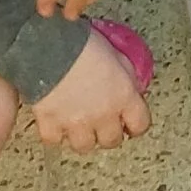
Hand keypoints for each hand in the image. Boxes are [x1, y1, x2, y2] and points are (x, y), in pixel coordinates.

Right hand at [30, 31, 150, 153]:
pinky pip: (54, 140)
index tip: (129, 125)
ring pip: (84, 146)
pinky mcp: (50, 124)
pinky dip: (55, 134)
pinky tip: (56, 123)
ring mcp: (76, 122)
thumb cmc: (83, 43)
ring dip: (83, 138)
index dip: (135, 126)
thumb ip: (126, 75)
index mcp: (124, 96)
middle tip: (103, 126)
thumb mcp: (117, 55)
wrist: (50, 45)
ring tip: (79, 127)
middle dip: (108, 134)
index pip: (140, 125)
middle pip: (112, 141)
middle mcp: (103, 114)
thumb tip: (129, 85)